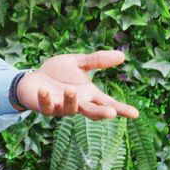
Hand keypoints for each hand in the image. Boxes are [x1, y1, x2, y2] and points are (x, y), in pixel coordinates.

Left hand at [15, 50, 138, 120]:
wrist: (34, 79)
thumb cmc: (59, 73)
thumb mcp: (79, 63)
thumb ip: (98, 60)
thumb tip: (122, 55)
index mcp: (88, 95)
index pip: (108, 103)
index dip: (121, 109)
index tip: (135, 113)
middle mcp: (78, 104)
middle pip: (92, 112)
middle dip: (101, 113)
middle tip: (111, 113)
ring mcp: (61, 107)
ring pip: (69, 109)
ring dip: (71, 100)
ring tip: (71, 90)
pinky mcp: (45, 107)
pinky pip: (46, 106)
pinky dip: (46, 99)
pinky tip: (44, 90)